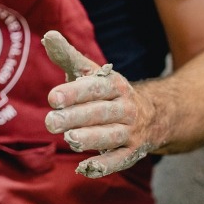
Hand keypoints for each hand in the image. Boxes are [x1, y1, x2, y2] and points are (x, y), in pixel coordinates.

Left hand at [41, 31, 158, 178]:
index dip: (75, 93)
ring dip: (91, 138)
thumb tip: (48, 35)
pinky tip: (84, 167)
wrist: (155, 114)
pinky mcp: (132, 152)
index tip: (53, 97)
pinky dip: (103, 165)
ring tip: (70, 139)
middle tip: (50, 122)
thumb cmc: (106, 92)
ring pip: (110, 136)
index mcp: (114, 85)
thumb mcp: (91, 72)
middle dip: (76, 117)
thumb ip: (68, 56)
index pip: (95, 88)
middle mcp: (126, 108)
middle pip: (100, 113)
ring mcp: (130, 131)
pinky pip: (119, 160)